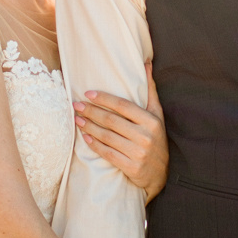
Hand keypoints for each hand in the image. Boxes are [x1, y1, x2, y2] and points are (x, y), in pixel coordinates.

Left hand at [76, 67, 167, 199]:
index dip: (104, 98)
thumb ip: (150, 90)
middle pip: (112, 121)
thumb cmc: (156, 138)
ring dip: (89, 127)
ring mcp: (138, 153)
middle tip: (76, 105)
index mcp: (151, 121)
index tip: (87, 93)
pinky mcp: (131, 167)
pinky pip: (108, 153)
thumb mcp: (157, 114)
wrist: (160, 173)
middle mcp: (145, 136)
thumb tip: (146, 63)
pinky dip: (94, 144)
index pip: (123, 106)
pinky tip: (85, 137)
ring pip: (107, 136)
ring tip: (77, 119)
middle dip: (91, 112)